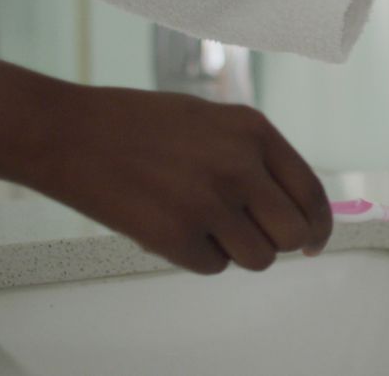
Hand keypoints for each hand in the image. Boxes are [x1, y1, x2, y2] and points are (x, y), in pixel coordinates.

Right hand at [0, 50, 330, 273]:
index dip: (319, 226)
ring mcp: (209, 201)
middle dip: (276, 242)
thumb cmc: (141, 125)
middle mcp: (241, 165)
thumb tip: (293, 207)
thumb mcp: (214, 121)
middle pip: (292, 234)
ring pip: (258, 258)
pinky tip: (169, 224)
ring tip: (201, 222)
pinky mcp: (176, 235)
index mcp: (255, 132)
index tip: (314, 243)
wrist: (69, 132)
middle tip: (247, 232)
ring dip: (235, 251)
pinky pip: (213, 267)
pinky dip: (196, 256)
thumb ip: (256, 157)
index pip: (312, 193)